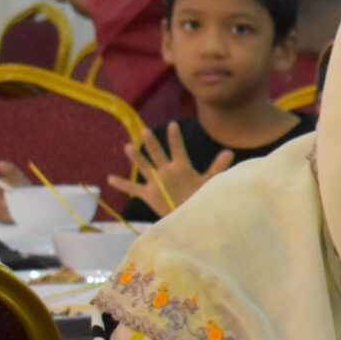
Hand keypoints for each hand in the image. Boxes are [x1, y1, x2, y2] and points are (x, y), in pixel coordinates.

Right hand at [108, 123, 230, 217]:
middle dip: (151, 144)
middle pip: (157, 154)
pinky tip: (110, 178)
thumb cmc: (201, 196)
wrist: (192, 214)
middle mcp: (167, 171)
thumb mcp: (210, 182)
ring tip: (127, 147)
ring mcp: (157, 181)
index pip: (178, 149)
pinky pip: (133, 188)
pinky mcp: (149, 194)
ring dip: (136, 159)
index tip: (173, 125)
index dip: (175, 138)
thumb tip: (229, 152)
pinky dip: (122, 184)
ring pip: (144, 167)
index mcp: (182, 166)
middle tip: (144, 131)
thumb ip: (217, 167)